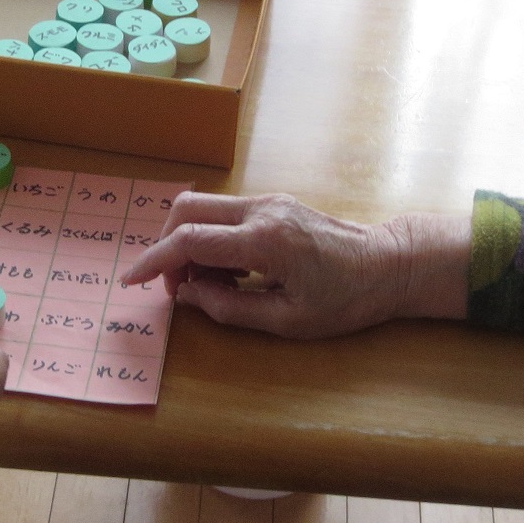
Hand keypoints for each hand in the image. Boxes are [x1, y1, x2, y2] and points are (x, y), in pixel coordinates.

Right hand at [118, 193, 470, 338]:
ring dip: (191, 244)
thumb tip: (188, 298)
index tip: (132, 280)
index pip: (189, 241)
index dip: (154, 261)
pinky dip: (213, 240)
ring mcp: (269, 202)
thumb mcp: (289, 320)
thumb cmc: (347, 300)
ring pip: (204, 208)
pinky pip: (226, 214)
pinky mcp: (275, 204)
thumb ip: (231, 309)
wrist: (390, 264)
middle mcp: (262, 210)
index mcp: (264, 241)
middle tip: (180, 288)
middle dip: (167, 247)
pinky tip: (234, 274)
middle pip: (187, 210)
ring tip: (215, 287)